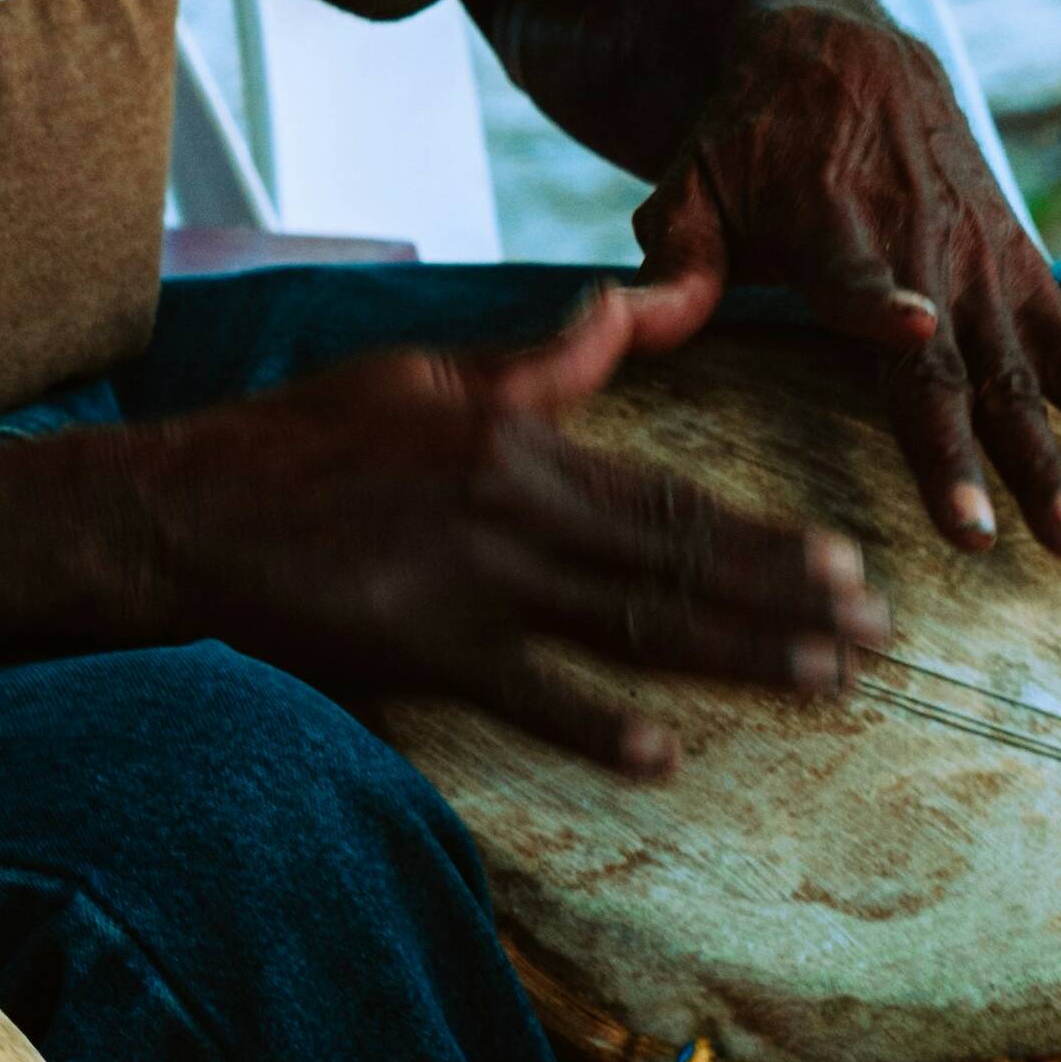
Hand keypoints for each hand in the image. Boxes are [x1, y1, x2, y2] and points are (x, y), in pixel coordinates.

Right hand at [118, 279, 882, 774]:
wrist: (185, 510)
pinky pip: (529, 694)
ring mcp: (471, 583)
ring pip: (632, 626)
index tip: (847, 562)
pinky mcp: (423, 647)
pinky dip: (598, 725)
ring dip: (736, 657)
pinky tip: (665, 754)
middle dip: (787, 602)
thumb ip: (538, 361)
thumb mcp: (420, 372)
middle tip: (875, 637)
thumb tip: (626, 307)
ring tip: (821, 684)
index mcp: (517, 436)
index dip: (766, 534)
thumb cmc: (299, 437)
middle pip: (676, 563)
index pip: (670, 493)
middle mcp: (512, 508)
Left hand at [630, 2, 1060, 554]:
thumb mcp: (691, 178)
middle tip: (997, 536)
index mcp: (833, 225)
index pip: (857, 274)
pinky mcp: (1025, 270)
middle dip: (975, 450)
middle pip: (952, 360)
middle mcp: (923, 249)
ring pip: (1028, 372)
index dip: (881, 303)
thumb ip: (673, 259)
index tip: (911, 329)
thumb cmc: (745, 135)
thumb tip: (629, 322)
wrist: (839, 48)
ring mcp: (984, 266)